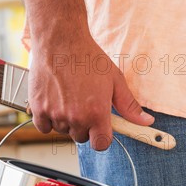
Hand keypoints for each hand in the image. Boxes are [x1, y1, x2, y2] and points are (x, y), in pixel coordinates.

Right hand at [28, 25, 154, 150]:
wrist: (60, 41)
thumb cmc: (86, 58)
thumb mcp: (115, 80)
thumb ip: (129, 105)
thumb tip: (146, 121)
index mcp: (97, 113)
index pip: (101, 144)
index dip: (101, 138)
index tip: (100, 129)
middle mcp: (76, 117)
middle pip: (81, 137)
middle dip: (83, 126)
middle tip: (83, 104)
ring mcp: (56, 114)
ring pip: (62, 131)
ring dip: (65, 121)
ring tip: (68, 98)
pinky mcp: (39, 109)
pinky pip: (44, 127)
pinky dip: (48, 119)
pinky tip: (54, 102)